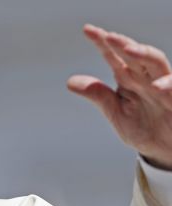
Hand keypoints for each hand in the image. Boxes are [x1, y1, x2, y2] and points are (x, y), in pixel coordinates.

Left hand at [68, 24, 171, 169]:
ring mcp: (163, 87)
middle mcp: (146, 78)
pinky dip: (169, 86)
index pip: (114, 56)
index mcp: (129, 78)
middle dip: (123, 44)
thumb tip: (70, 82)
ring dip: (144, 55)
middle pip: (135, 55)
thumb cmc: (141, 127)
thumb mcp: (115, 112)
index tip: (87, 30)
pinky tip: (159, 87)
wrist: (161, 148)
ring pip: (157, 63)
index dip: (102, 43)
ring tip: (129, 50)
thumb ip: (98, 95)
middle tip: (108, 37)